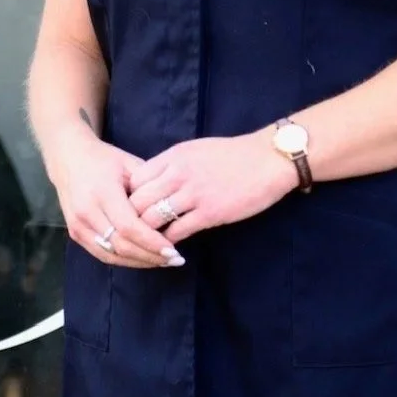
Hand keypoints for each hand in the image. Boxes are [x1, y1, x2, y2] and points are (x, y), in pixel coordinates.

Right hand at [48, 126, 184, 267]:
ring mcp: (78, 225)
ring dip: (138, 262)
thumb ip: (148, 188)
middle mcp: (87, 212)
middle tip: (174, 260)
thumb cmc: (104, 159)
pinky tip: (142, 258)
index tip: (173, 250)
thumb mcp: (129, 164)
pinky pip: (101, 254)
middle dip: (150, 256)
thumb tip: (171, 214)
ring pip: (111, 255)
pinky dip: (123, 260)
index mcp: (102, 192)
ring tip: (163, 262)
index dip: (151, 242)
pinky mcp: (74, 234)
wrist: (69, 158)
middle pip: (121, 245)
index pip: (129, 227)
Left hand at [128, 131, 296, 244]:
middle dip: (131, 219)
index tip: (132, 209)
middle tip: (133, 233)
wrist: (267, 160)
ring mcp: (193, 194)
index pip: (135, 179)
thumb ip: (173, 164)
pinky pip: (177, 232)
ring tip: (147, 243)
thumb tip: (153, 181)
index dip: (129, 197)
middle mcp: (178, 173)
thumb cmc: (232, 154)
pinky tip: (169, 247)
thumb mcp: (196, 150)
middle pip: (137, 202)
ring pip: (152, 219)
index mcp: (174, 156)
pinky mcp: (209, 213)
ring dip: (147, 234)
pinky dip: (169, 242)